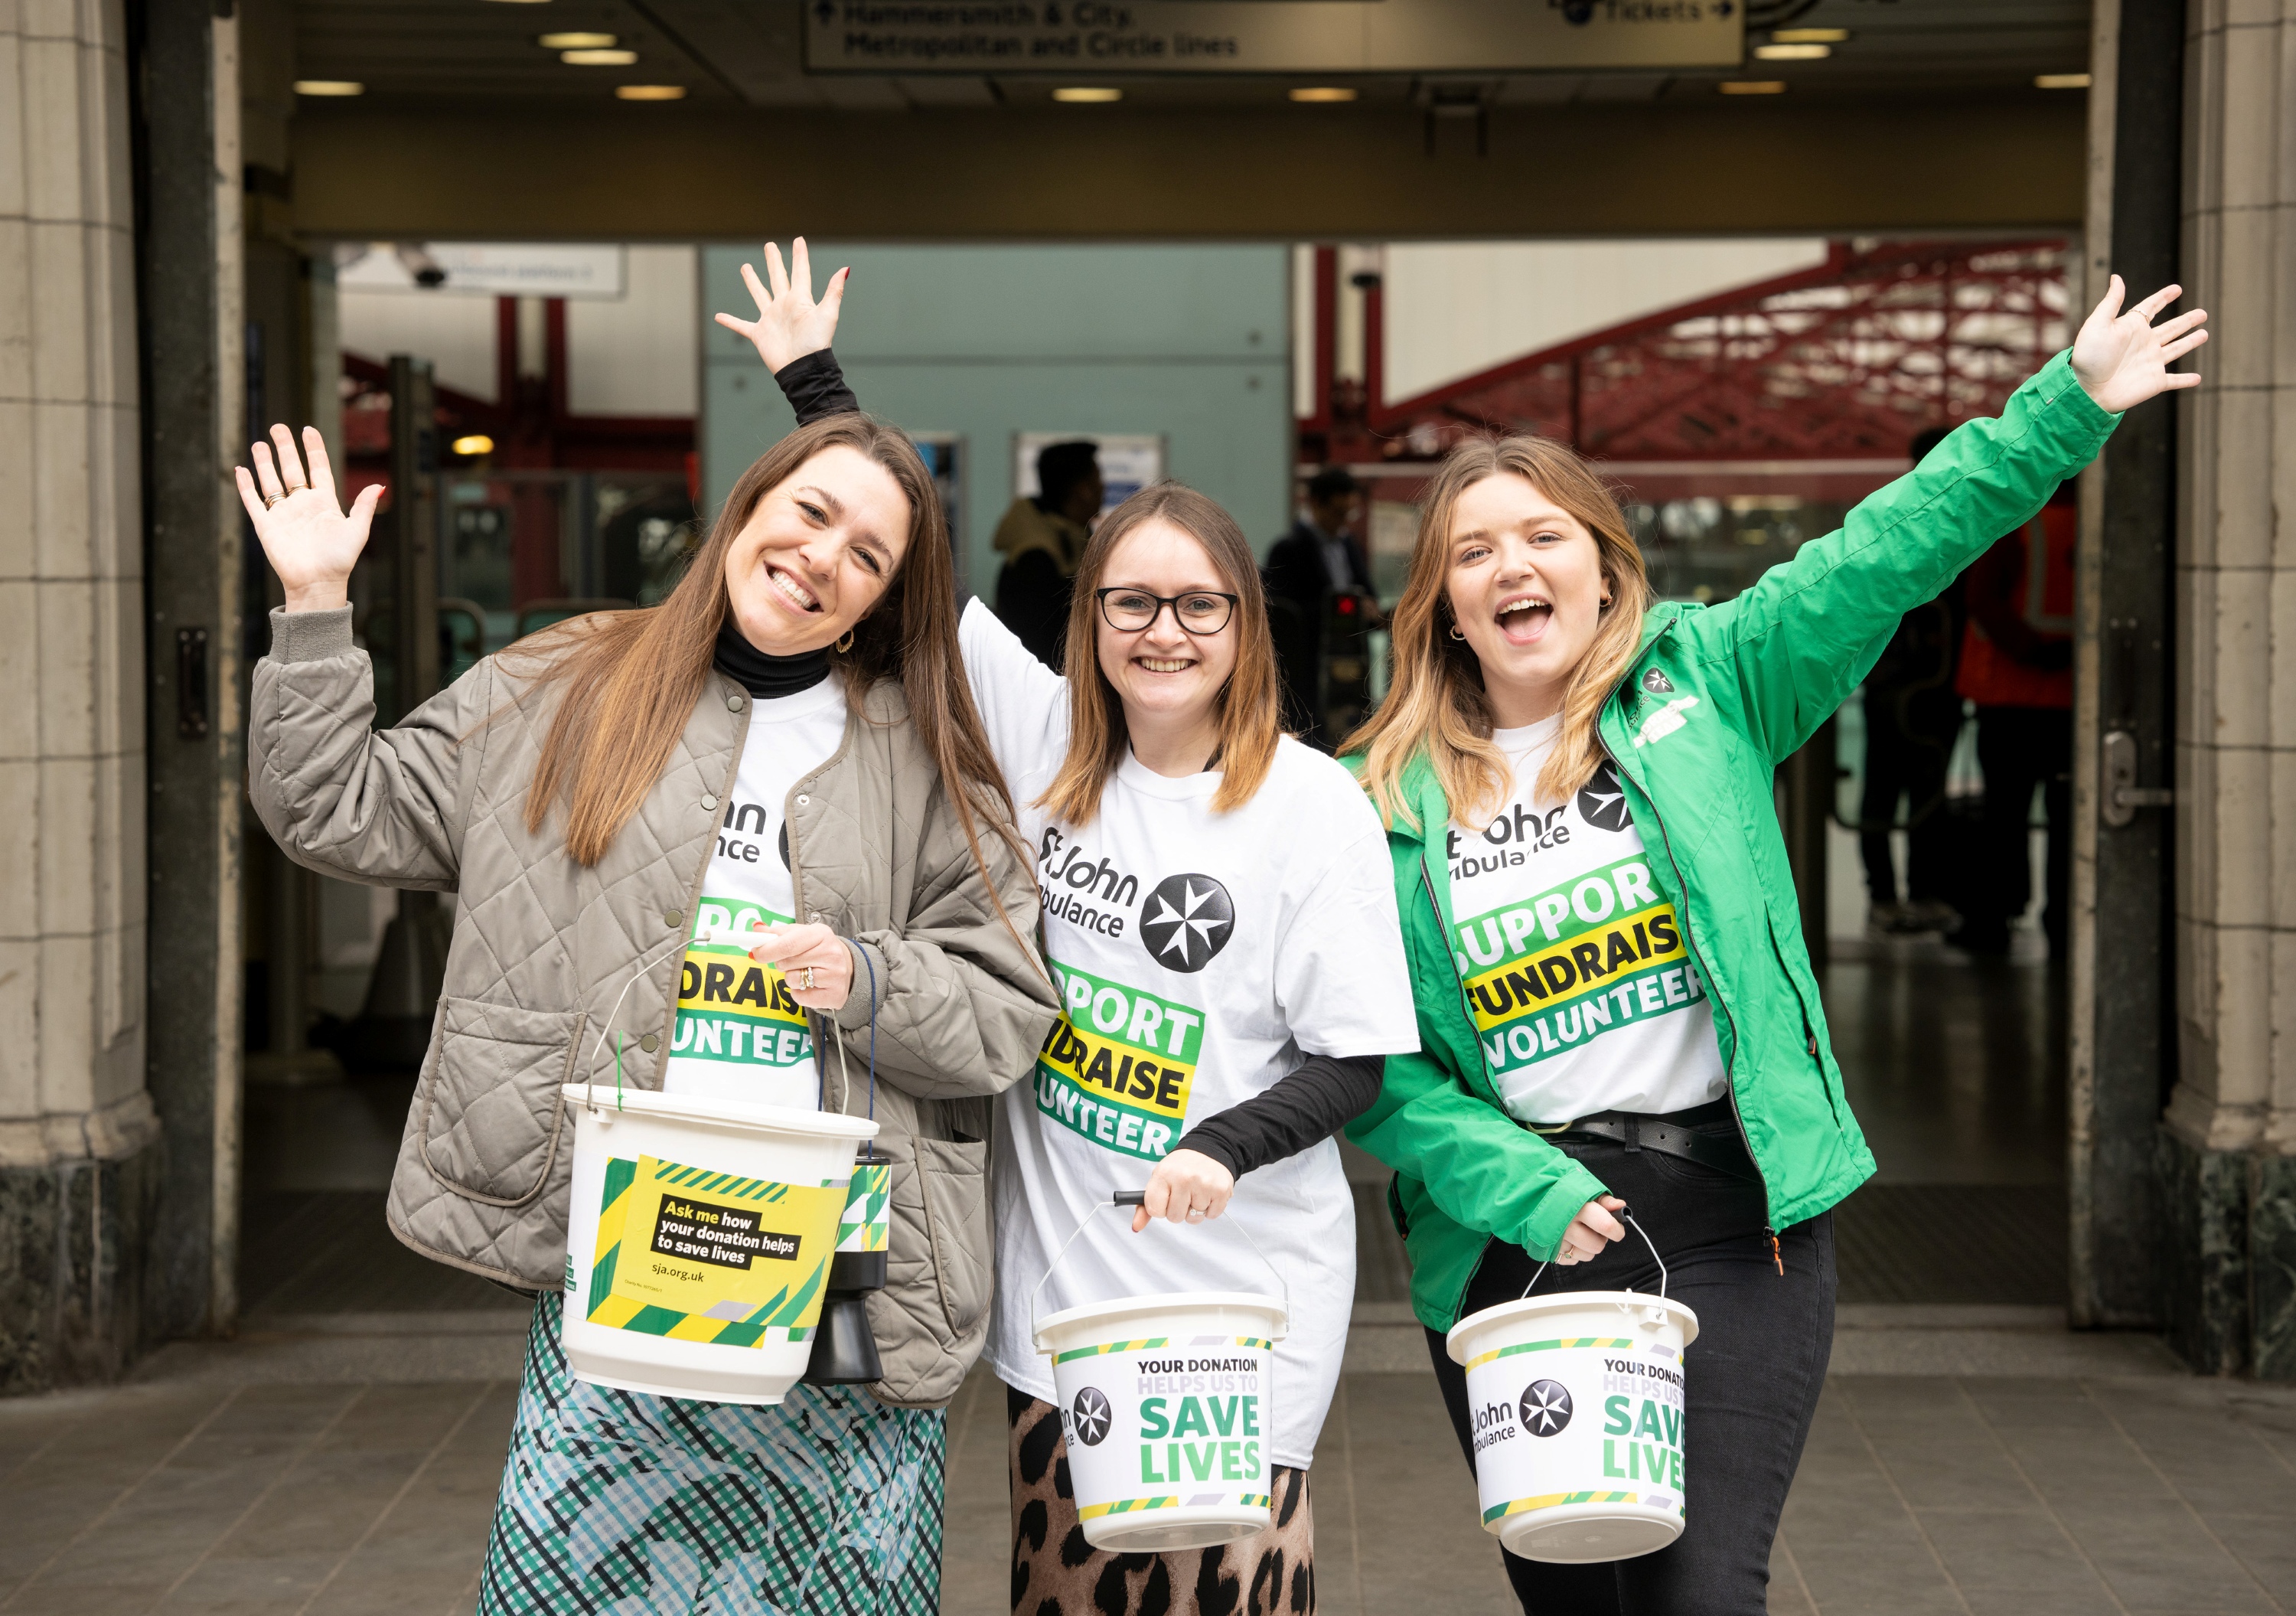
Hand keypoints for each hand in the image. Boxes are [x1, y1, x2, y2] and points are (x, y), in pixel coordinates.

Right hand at [233, 424, 379, 612]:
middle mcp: (303, 505)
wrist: (318, 583)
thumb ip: (365, 507)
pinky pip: (253, 501)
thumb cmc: (340, 560)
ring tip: (260, 443)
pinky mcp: (266, 526)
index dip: (313, 449)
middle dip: (285, 448)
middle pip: (291, 469)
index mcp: (325, 503)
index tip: (308, 429)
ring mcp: (283, 514)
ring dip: (265, 463)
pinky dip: (246, 486)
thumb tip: (380, 486)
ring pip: (271, 482)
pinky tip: (241, 470)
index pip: (318, 468)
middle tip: (278, 427)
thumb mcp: (357, 530)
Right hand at [714, 238, 847, 373]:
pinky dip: (730, 321)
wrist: (802, 368)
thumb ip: (834, 291)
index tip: (798, 240)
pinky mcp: (760, 334)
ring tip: (746, 267)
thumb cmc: (816, 343)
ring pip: (760, 295)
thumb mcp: (828, 314)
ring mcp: (771, 319)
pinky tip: (718, 316)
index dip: (800, 256)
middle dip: (774, 261)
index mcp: (800, 299)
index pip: (800, 272)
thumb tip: (844, 269)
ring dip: (752, 282)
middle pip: (778, 277)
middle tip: (769, 245)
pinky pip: (742, 326)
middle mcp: (784, 306)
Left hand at [747, 922, 853, 1010]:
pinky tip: (810, 985)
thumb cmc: (817, 949)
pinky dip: (799, 993)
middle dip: (780, 963)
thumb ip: (777, 933)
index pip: (788, 944)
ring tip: (804, 972)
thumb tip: (756, 928)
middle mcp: (831, 953)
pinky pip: (800, 997)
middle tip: (790, 962)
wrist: (847, 967)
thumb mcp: (800, 934)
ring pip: (792, 981)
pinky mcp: (834, 995)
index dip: (767, 950)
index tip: (755, 953)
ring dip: (791, 978)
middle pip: (787, 962)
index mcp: (820, 934)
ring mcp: (835, 976)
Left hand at [1134, 1149, 1235, 1232]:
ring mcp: (1204, 1184)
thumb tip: (1136, 1227)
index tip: (1165, 1199)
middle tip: (1183, 1194)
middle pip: (1175, 1217)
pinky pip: (1211, 1216)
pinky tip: (1208, 1193)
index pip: (1154, 1210)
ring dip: (1195, 1210)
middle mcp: (1184, 1178)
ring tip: (1197, 1192)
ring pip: (1194, 1218)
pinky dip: (1210, 1209)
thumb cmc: (1181, 1167)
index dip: (1159, 1208)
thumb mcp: (1159, 1179)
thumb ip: (1145, 1205)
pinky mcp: (1221, 1190)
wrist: (1209, 1149)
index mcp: (1164, 1174)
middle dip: (1178, 1210)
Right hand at [1553, 1195, 1625, 1265]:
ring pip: (1587, 1255)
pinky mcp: (1550, 1251)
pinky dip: (1574, 1251)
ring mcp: (1556, 1240)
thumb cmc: (1560, 1192)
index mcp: (1577, 1207)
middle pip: (1597, 1245)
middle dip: (1601, 1238)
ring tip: (1580, 1232)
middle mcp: (1566, 1225)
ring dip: (1588, 1246)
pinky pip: (1572, 1260)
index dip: (1616, 1230)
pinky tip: (1570, 1238)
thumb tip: (1621, 1207)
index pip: (1606, 1226)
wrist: (1532, 1196)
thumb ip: (1604, 1200)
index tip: (1617, 1228)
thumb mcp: (1583, 1189)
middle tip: (1594, 1228)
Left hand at [2070, 275, 2207, 412]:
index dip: (2163, 297)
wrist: (2086, 390)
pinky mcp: (2155, 382)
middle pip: (2171, 328)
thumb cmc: (2089, 357)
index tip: (2177, 289)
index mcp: (2132, 327)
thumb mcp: (2098, 324)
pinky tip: (2197, 378)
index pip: (2151, 307)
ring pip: (2177, 349)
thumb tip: (2116, 277)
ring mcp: (2151, 362)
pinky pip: (2174, 380)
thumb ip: (2111, 301)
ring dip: (2191, 342)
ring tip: (2204, 334)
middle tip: (2202, 313)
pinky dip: (2186, 380)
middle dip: (2187, 320)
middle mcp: (2144, 343)